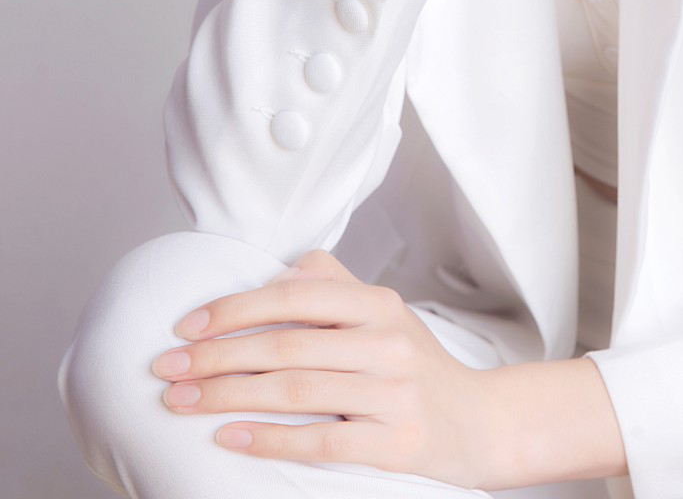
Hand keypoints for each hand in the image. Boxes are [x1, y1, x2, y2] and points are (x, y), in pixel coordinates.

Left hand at [151, 247, 493, 486]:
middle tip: (165, 370)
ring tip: (181, 403)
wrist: (479, 422)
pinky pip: (321, 442)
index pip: (293, 296)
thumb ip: (332, 285)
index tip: (185, 327)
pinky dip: (269, 439)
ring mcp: (393, 394)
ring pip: (295, 391)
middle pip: (285, 346)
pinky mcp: (395, 443)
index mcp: (378, 303)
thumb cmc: (415, 366)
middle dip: (215, 358)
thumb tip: (272, 275)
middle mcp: (387, 342)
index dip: (233, 309)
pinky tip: (229, 438)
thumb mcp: (384, 313)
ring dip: (228, 397)